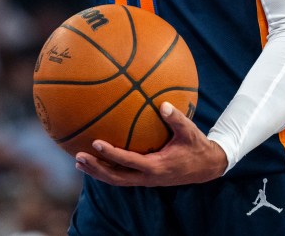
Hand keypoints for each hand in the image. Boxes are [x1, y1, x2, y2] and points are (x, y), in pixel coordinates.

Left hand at [75, 102, 227, 185]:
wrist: (206, 167)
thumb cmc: (197, 146)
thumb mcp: (190, 131)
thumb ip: (176, 118)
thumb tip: (163, 104)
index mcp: (156, 166)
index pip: (128, 161)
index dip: (111, 154)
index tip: (96, 143)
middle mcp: (148, 177)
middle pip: (116, 178)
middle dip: (96, 169)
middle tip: (78, 158)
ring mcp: (145, 180)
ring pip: (117, 180)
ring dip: (98, 172)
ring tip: (79, 163)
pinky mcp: (145, 178)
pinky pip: (122, 176)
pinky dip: (107, 170)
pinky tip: (96, 160)